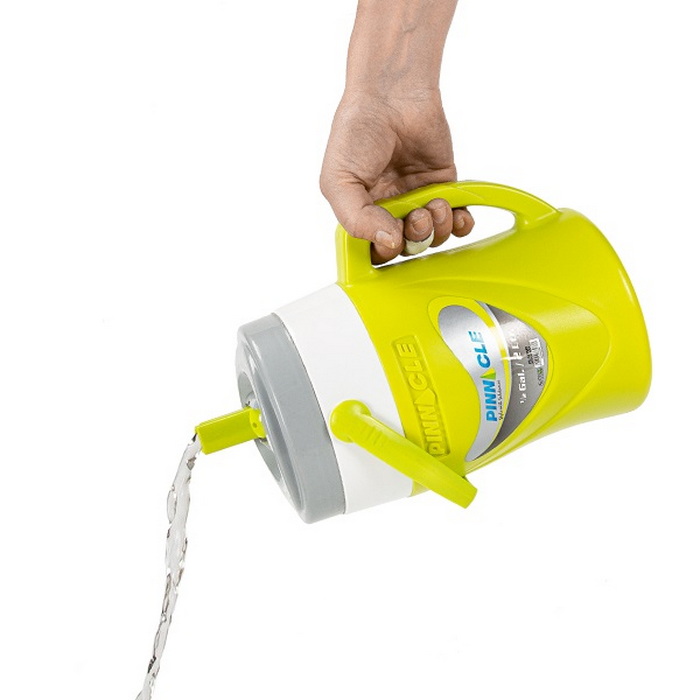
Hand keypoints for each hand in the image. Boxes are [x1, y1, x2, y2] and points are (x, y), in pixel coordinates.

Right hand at [320, 89, 473, 263]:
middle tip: (417, 218)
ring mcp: (417, 199)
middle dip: (416, 239)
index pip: (375, 251)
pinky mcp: (443, 186)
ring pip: (433, 236)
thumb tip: (389, 243)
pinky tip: (457, 214)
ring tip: (434, 205)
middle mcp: (389, 210)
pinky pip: (457, 218)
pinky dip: (461, 223)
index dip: (386, 252)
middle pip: (408, 247)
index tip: (390, 238)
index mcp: (361, 213)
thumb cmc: (356, 133)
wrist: (391, 94)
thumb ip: (356, 220)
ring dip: (438, 229)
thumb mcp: (339, 181)